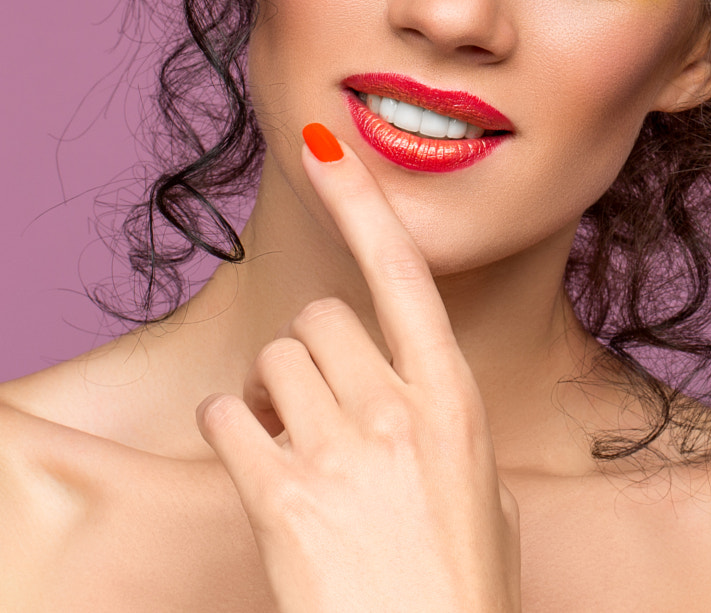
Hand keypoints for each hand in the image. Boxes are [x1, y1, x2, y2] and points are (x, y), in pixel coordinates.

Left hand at [196, 122, 521, 612]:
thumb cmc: (462, 600)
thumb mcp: (486, 504)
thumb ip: (446, 437)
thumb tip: (414, 410)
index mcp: (454, 405)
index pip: (404, 276)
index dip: (362, 202)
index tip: (326, 142)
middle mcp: (396, 415)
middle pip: (319, 321)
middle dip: (307, 356)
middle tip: (312, 410)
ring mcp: (336, 454)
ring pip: (269, 362)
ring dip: (266, 396)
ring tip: (288, 450)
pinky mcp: (278, 498)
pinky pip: (224, 419)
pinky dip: (228, 434)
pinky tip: (255, 471)